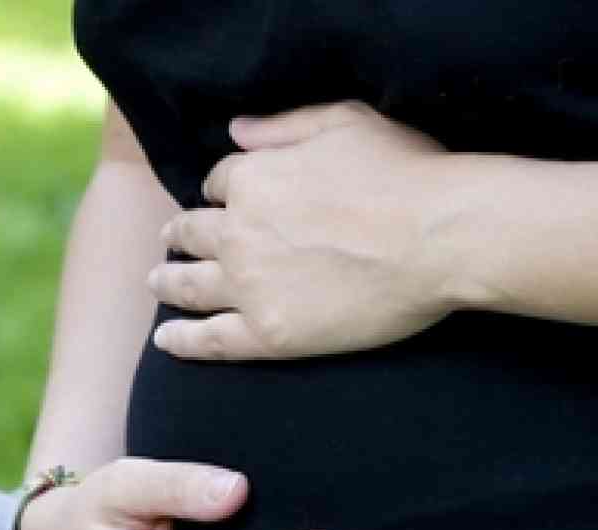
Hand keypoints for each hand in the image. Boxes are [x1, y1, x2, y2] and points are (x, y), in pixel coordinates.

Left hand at [147, 100, 460, 360]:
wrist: (440, 237)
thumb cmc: (404, 173)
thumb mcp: (345, 122)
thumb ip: (283, 126)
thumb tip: (234, 131)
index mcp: (253, 178)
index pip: (220, 182)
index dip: (222, 189)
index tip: (222, 198)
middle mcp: (238, 232)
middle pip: (193, 232)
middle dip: (179, 233)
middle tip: (169, 240)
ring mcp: (248, 286)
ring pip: (189, 284)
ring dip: (167, 279)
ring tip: (156, 280)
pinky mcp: (268, 333)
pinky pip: (209, 340)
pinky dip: (181, 340)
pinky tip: (165, 339)